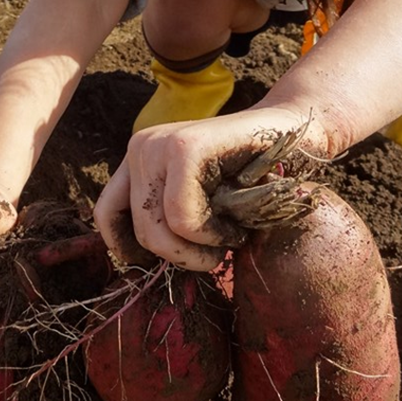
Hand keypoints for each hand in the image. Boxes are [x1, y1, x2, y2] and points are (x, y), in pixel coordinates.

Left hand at [94, 107, 325, 270]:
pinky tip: (237, 223)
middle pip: (140, 233)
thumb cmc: (252, 180)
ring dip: (202, 248)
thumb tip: (132, 266)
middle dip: (184, 255)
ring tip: (231, 232)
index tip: (174, 257)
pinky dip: (213, 234)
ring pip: (158, 231)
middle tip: (220, 246)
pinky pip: (182, 218)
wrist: (295, 134)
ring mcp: (160, 143)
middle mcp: (141, 147)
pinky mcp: (186, 147)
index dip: (132, 249)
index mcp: (138, 160)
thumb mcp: (198, 203)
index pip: (106, 215)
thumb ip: (164, 220)